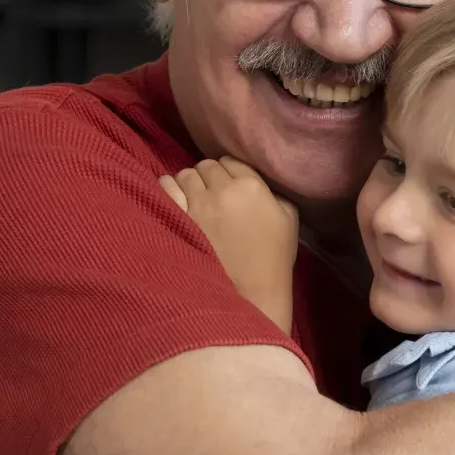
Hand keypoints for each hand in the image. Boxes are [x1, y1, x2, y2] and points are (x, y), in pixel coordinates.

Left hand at [160, 157, 299, 333]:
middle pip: (207, 166)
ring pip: (185, 174)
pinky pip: (166, 187)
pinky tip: (174, 198)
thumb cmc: (273, 259)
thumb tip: (256, 181)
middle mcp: (222, 189)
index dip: (229, 173)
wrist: (252, 293)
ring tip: (193, 199)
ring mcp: (197, 204)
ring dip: (189, 183)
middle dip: (209, 178)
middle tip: (211, 196)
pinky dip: (168, 188)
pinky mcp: (179, 219)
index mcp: (251, 186)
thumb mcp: (289, 219)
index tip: (229, 187)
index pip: (230, 161)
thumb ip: (274, 193)